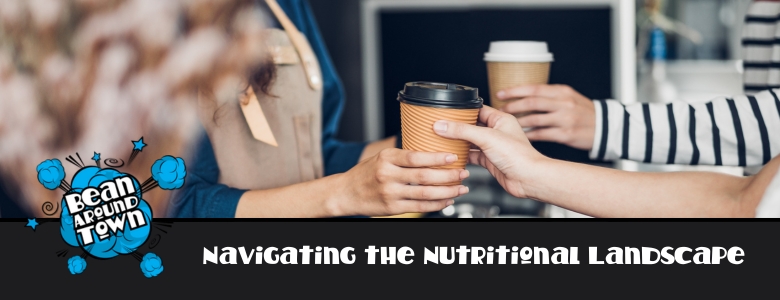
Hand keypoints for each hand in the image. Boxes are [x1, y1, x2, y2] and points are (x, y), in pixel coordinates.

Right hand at [333, 148, 469, 215]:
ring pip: (425, 193)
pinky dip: (436, 204)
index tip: (453, 156)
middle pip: (424, 176)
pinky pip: (420, 207)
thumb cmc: (366, 173)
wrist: (346, 193)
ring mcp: (390, 193)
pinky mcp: (392, 208)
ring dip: (447, 191)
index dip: (436, 158)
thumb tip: (431, 150)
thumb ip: (403, 156)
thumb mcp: (381, 157)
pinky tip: (447, 200)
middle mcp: (388, 175)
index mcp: (387, 158)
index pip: (416, 157)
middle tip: (463, 172)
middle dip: (448, 175)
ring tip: (461, 188)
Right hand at [433, 106, 547, 198]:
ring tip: (443, 139)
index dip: (463, 110)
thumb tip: (443, 125)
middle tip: (442, 126)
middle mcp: (497, 132)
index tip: (447, 112)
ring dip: (459, 142)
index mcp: (500, 119)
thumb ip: (463, 130)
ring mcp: (493, 147)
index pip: (478, 109)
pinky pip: (473, 155)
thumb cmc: (518, 156)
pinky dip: (463, 156)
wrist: (528, 179)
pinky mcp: (490, 161)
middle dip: (458, 127)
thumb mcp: (487, 137)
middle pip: (472, 126)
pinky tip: (453, 155)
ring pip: (471, 141)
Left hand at [497, 84, 595, 149]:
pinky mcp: (566, 134)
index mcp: (562, 91)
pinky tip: (520, 135)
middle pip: (532, 103)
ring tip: (507, 124)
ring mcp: (565, 119)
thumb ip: (549, 95)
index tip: (500, 93)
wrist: (605, 127)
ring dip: (518, 122)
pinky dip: (528, 135)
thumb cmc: (583, 111)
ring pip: (535, 119)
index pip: (534, 88)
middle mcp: (563, 104)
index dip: (515, 90)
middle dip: (512, 106)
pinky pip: (541, 134)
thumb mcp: (569, 97)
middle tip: (500, 110)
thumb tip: (522, 95)